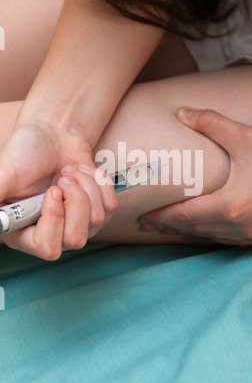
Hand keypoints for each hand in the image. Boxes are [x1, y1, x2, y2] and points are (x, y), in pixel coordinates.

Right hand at [0, 121, 113, 258]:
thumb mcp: (3, 174)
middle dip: (73, 200)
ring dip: (84, 185)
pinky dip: (98, 183)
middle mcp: (52, 233)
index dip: (54, 219)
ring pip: (97, 220)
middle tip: (62, 180)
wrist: (53, 134)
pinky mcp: (98, 211)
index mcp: (24, 231)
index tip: (52, 191)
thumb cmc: (25, 152)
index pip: (48, 248)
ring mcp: (77, 224)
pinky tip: (83, 173)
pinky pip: (110, 207)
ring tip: (68, 173)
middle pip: (76, 239)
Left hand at [140, 108, 251, 244]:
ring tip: (172, 228)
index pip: (184, 216)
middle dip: (170, 227)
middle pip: (196, 230)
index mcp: (231, 205)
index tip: (142, 219)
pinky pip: (233, 240)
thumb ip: (210, 123)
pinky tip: (208, 228)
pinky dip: (215, 234)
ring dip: (191, 233)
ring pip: (213, 237)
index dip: (161, 217)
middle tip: (148, 224)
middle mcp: (242, 226)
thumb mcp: (246, 136)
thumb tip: (181, 112)